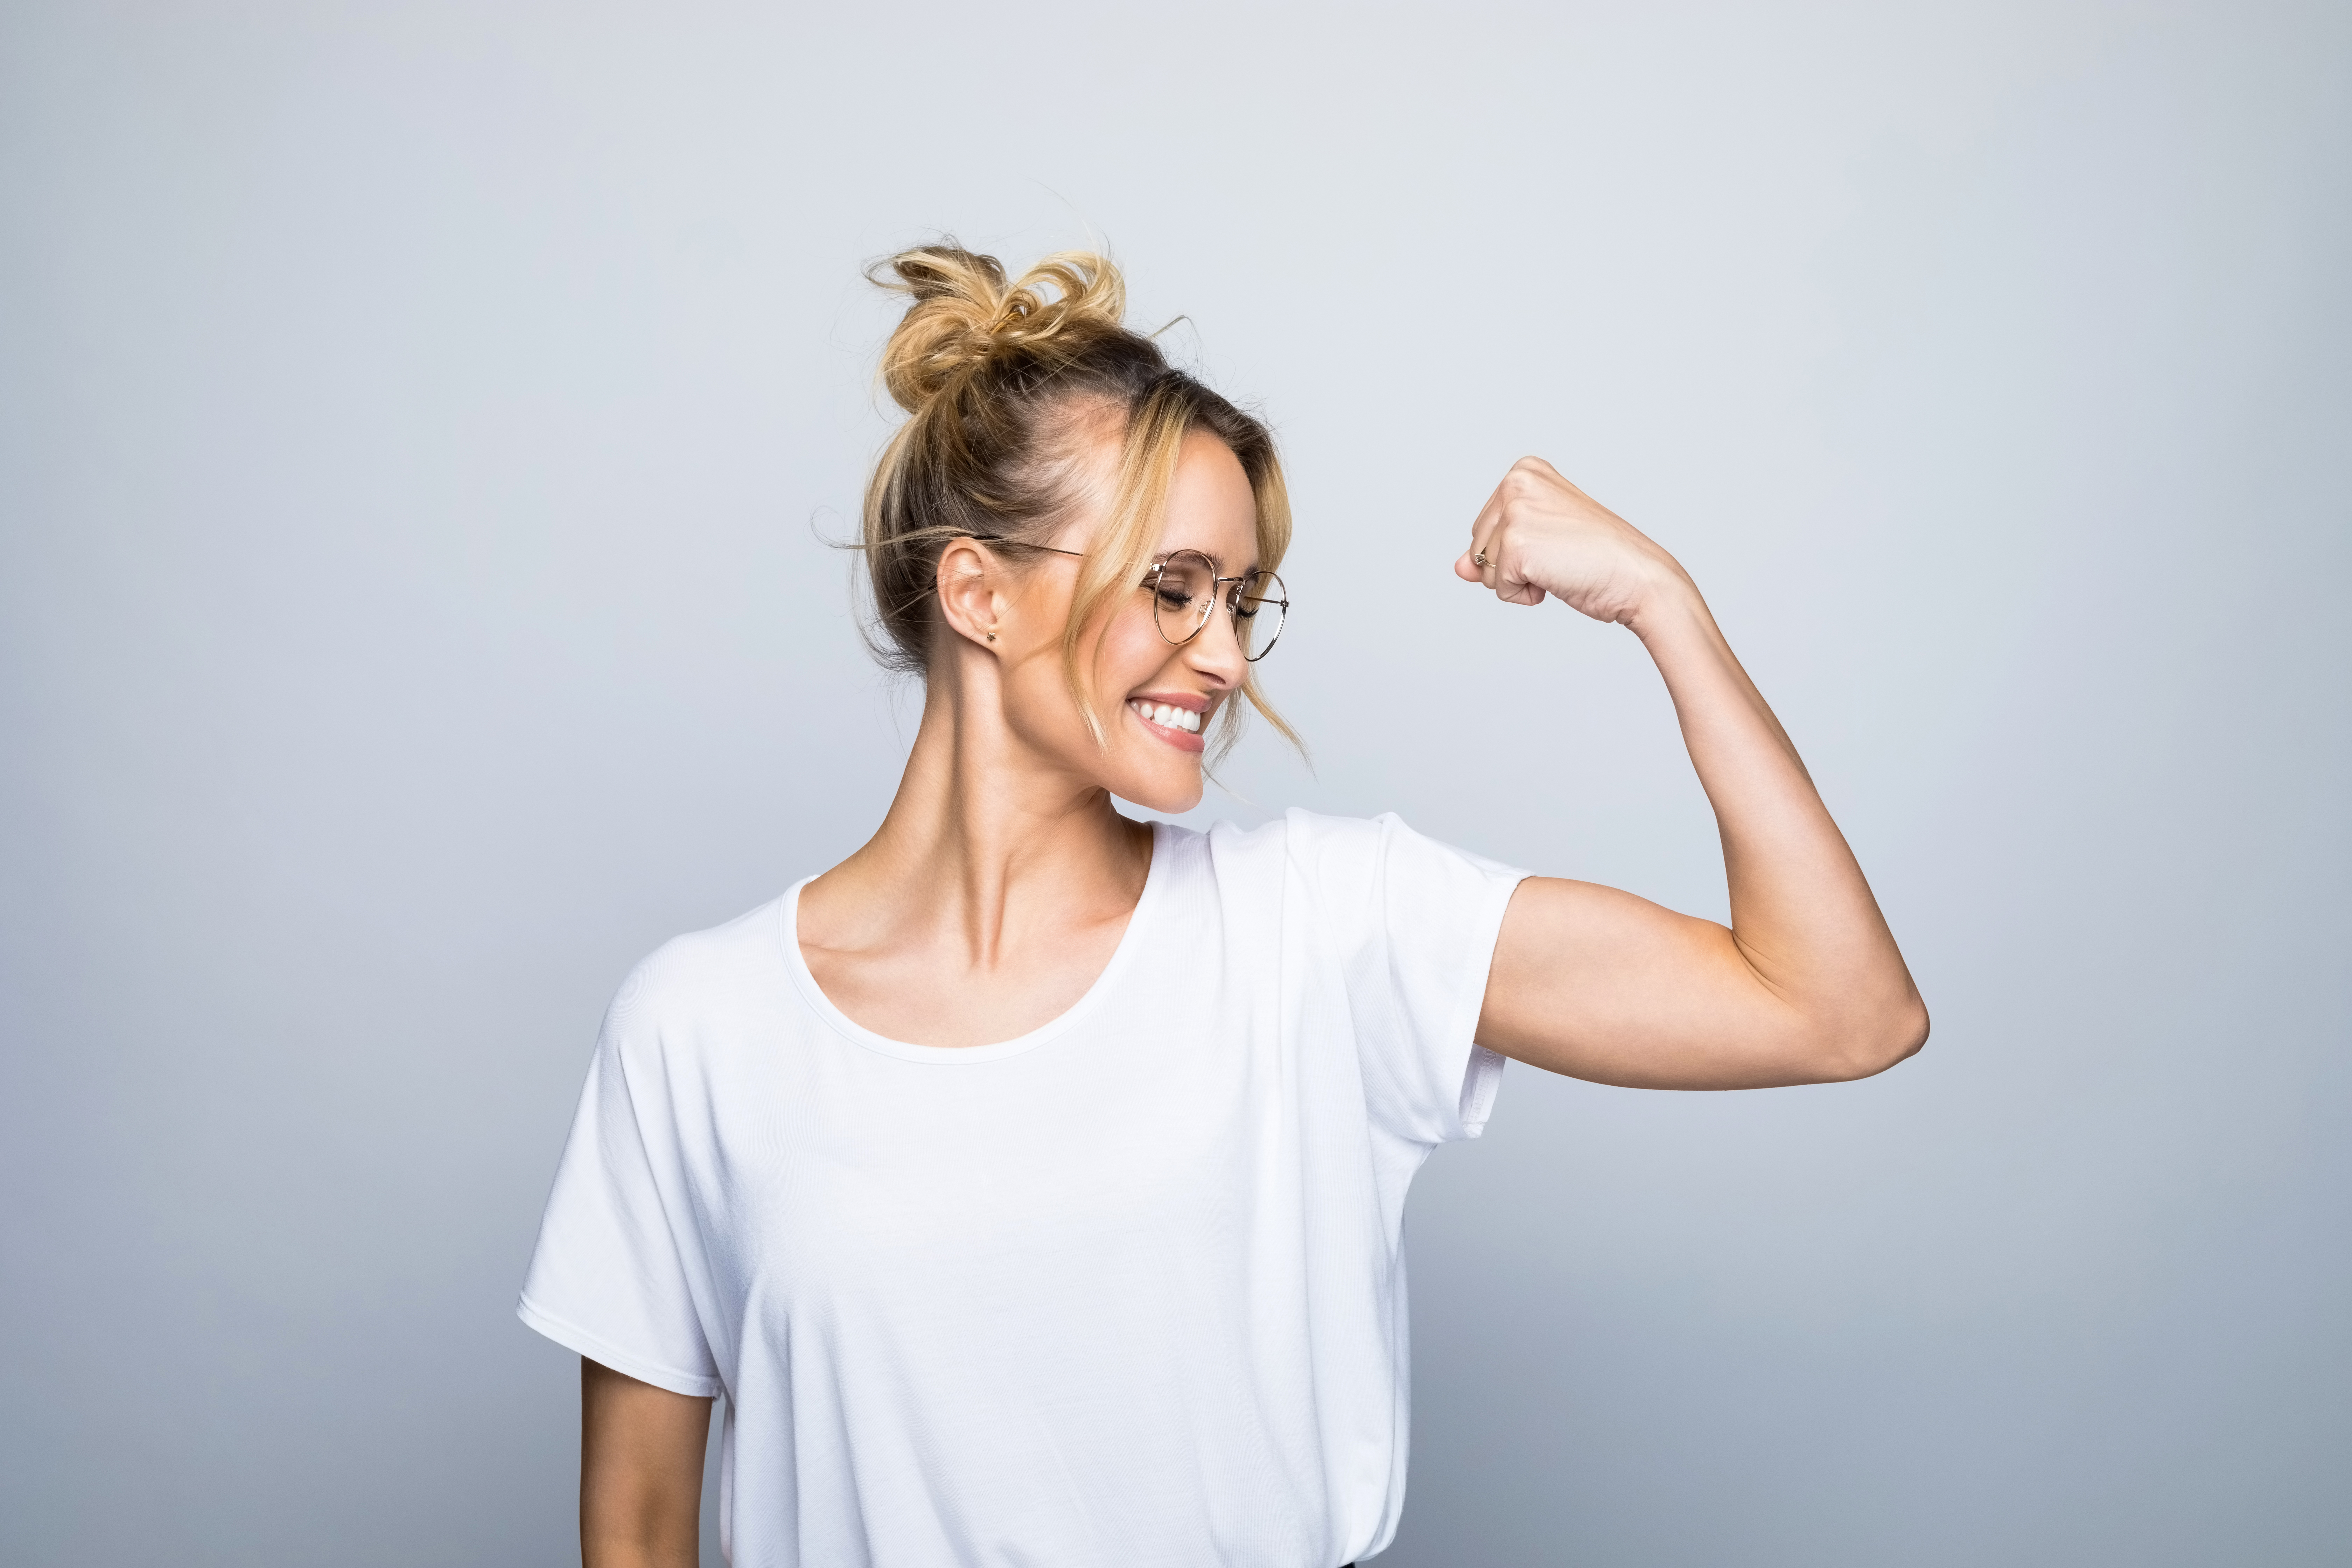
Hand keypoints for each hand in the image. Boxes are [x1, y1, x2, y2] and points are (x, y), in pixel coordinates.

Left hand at [1454, 457, 1687, 627]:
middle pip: (1478, 544)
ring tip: (1561, 564)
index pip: (1485, 526)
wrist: (1637, 576)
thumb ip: (1492, 549)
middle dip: (1512, 564)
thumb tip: (1459, 568)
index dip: (1516, 547)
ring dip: (1519, 579)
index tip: (1557, 539)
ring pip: (1484, 568)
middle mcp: (1516, 482)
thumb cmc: (1597, 557)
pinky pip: (1498, 588)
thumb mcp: (1538, 544)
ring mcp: (1515, 512)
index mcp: (1524, 471)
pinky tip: (1557, 579)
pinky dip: (1524, 595)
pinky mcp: (1516, 545)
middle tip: (1560, 555)